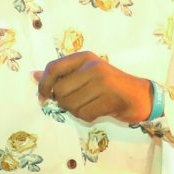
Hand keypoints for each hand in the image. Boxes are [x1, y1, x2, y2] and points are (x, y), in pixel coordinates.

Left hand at [34, 51, 152, 123]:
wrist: (139, 96)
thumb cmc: (109, 85)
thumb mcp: (85, 74)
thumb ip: (61, 74)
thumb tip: (34, 76)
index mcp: (84, 57)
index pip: (53, 67)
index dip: (43, 84)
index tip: (43, 96)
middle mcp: (92, 66)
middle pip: (60, 91)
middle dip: (64, 102)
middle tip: (77, 101)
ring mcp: (102, 81)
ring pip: (70, 104)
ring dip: (76, 110)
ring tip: (90, 104)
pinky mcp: (109, 98)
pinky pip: (84, 113)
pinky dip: (87, 116)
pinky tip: (98, 110)